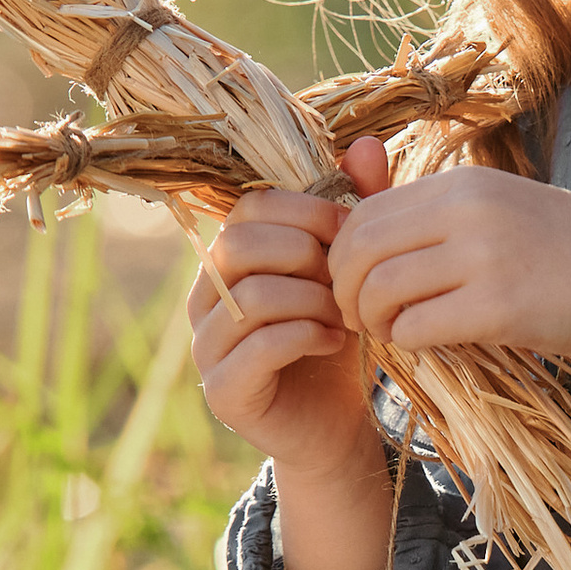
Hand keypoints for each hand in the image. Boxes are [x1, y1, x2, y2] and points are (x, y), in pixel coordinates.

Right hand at [188, 135, 394, 481]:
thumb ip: (357, 209)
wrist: (338, 426)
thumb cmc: (337, 339)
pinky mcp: (223, 391)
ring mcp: (206, 346)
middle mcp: (205, 297)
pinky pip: (257, 346)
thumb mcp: (352, 270)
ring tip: (345, 317)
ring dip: (312, 300)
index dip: (305, 211)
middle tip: (347, 280)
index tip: (351, 233)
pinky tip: (332, 342)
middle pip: (238, 246)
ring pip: (250, 296)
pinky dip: (305, 336)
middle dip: (306, 255)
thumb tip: (366, 143)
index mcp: (229, 259)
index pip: (247, 208)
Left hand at [326, 162, 570, 364]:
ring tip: (388, 332)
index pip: (366, 212)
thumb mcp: (503, 211)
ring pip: (382, 289)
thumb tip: (366, 233)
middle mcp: (468, 210)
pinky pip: (418, 326)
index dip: (343, 255)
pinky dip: (407, 340)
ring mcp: (484, 257)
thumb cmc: (570, 255)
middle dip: (344, 290)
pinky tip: (423, 343)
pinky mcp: (500, 307)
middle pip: (361, 248)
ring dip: (372, 320)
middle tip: (357, 317)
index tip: (354, 284)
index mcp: (463, 184)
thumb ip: (440, 216)